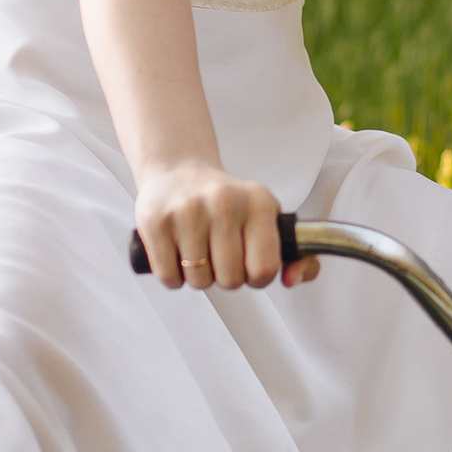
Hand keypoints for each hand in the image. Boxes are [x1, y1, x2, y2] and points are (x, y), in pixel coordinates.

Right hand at [132, 161, 317, 290]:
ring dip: (199, 276)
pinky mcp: (156, 221)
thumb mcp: (266, 220)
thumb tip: (293, 278)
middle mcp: (224, 203)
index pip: (265, 269)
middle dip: (226, 277)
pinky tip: (177, 252)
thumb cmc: (227, 204)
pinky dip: (173, 276)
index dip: (257, 278)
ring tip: (198, 250)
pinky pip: (169, 277)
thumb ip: (296, 256)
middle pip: (231, 280)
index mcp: (258, 202)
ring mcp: (187, 211)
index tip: (249, 266)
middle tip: (219, 256)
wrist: (178, 171)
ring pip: (199, 281)